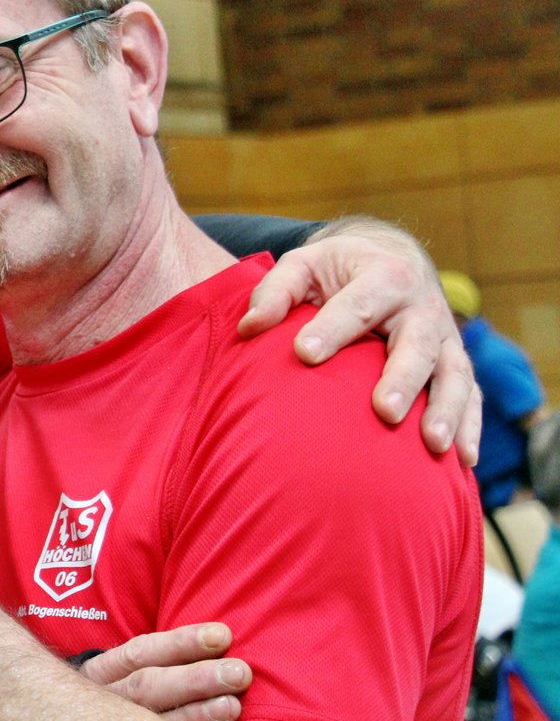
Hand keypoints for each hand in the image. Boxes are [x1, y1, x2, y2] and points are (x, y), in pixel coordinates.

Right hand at [80, 622, 251, 720]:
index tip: (223, 635)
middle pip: (146, 688)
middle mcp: (101, 704)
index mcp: (98, 674)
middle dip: (195, 678)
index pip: (139, 654)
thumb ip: (156, 660)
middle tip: (240, 672)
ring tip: (233, 706)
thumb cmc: (120, 699)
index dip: (180, 643)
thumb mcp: (117, 675)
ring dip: (197, 715)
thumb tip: (218, 637)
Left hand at [236, 216, 478, 462]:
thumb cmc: (337, 270)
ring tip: (433, 445)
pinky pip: (470, 395)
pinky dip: (470, 426)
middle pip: (418, 344)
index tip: (305, 353)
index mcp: (384, 275)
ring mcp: (445, 338)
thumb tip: (250, 327)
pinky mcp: (456, 364)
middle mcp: (422, 307)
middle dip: (402, 378)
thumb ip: (276, 291)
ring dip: (446, 410)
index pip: (358, 303)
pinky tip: (462, 462)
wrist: (392, 259)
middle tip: (384, 411)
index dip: (333, 327)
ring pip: (454, 374)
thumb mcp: (303, 264)